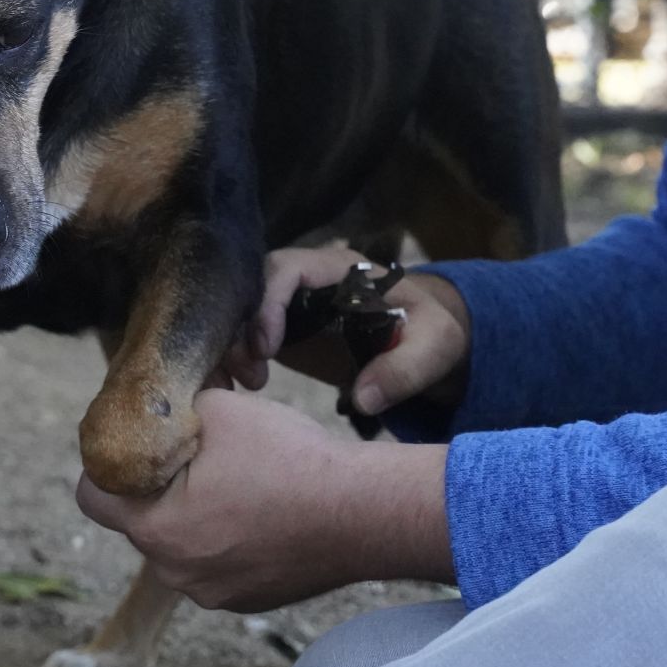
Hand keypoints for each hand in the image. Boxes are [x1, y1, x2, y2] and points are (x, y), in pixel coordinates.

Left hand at [76, 389, 451, 611]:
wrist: (363, 511)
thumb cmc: (289, 459)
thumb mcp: (219, 409)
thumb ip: (174, 413)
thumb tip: (162, 407)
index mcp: (154, 526)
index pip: (93, 496)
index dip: (109, 462)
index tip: (138, 442)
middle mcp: (174, 570)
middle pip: (140, 520)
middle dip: (159, 486)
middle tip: (197, 454)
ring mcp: (212, 593)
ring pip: (182, 543)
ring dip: (196, 514)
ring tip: (238, 480)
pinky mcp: (246, 600)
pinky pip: (218, 563)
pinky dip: (229, 538)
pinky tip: (263, 510)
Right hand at [224, 247, 473, 416]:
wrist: (425, 339)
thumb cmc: (431, 331)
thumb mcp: (435, 346)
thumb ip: (405, 369)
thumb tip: (364, 399)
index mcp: (340, 270)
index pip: (286, 268)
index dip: (269, 302)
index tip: (267, 348)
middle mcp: (306, 281)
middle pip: (251, 288)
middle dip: (240, 329)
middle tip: (250, 377)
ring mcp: (290, 304)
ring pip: (240, 312)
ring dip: (231, 347)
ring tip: (244, 386)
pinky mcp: (282, 329)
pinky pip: (244, 336)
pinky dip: (233, 359)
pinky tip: (239, 389)